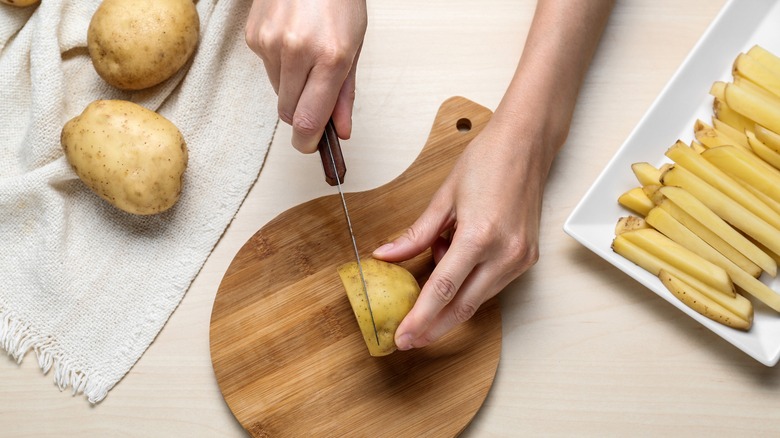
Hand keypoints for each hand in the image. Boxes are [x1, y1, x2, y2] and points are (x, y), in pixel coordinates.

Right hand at [245, 0, 366, 152]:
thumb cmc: (339, 1)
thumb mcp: (355, 48)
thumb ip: (345, 94)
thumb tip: (340, 131)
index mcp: (330, 56)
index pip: (308, 120)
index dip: (308, 142)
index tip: (310, 147)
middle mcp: (296, 51)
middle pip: (289, 112)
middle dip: (302, 114)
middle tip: (316, 98)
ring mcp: (270, 43)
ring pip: (278, 92)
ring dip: (292, 86)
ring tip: (307, 56)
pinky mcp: (253, 37)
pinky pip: (267, 69)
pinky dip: (280, 65)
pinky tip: (292, 41)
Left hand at [372, 0, 613, 349]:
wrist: (527, 144)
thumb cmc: (487, 161)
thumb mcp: (444, 197)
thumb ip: (416, 234)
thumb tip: (387, 255)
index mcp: (480, 235)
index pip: (443, 289)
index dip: (420, 317)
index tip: (403, 336)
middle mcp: (504, 253)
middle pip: (463, 306)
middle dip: (433, 326)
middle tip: (408, 339)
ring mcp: (520, 258)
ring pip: (478, 298)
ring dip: (450, 298)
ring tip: (434, 263)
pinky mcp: (527, 258)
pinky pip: (491, 284)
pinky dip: (468, 282)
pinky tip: (454, 258)